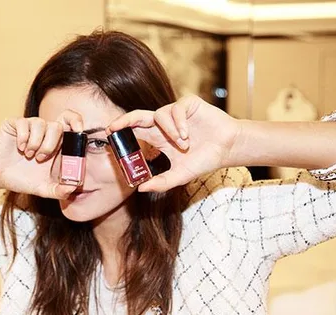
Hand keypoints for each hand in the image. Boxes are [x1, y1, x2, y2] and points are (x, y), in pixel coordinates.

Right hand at [0, 111, 82, 198]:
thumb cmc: (22, 179)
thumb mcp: (43, 189)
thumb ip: (59, 191)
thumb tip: (73, 187)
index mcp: (56, 144)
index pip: (70, 124)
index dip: (76, 122)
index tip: (78, 130)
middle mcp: (45, 133)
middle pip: (57, 125)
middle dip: (51, 144)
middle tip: (40, 159)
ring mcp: (30, 127)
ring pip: (41, 123)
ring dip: (36, 143)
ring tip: (29, 156)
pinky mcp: (14, 124)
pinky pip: (23, 123)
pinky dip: (23, 137)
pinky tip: (19, 148)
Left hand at [107, 95, 240, 191]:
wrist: (227, 149)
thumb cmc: (204, 160)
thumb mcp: (179, 175)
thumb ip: (161, 182)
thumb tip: (140, 188)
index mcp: (159, 138)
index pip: (135, 131)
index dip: (122, 130)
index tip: (108, 134)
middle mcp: (164, 124)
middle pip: (139, 116)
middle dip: (125, 120)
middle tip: (114, 127)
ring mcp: (175, 113)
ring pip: (159, 116)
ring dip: (169, 132)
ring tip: (183, 144)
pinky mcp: (188, 104)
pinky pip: (175, 110)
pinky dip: (179, 124)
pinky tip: (187, 135)